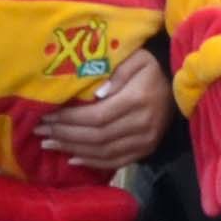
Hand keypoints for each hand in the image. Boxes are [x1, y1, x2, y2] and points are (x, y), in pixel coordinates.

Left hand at [35, 44, 173, 168]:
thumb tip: (96, 94)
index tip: (46, 116)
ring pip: (104, 152)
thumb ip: (117, 72)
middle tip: (40, 132)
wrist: (180, 84)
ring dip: (73, 150)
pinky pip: (116, 161)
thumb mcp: (137, 58)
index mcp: (137, 99)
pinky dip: (92, 162)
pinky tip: (72, 158)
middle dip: (65, 135)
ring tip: (49, 144)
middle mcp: (142, 124)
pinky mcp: (146, 149)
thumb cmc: (152, 66)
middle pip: (97, 136)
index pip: (97, 116)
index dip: (69, 119)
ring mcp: (145, 140)